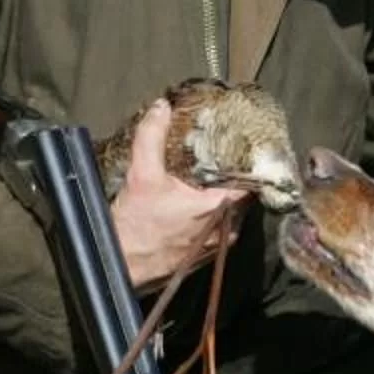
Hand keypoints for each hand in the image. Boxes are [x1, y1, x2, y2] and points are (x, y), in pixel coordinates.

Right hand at [110, 98, 246, 287]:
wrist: (122, 265)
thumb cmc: (136, 226)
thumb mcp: (142, 175)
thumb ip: (152, 137)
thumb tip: (161, 108)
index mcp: (217, 208)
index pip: (250, 182)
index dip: (249, 164)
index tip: (245, 149)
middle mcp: (224, 229)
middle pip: (242, 198)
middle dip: (234, 180)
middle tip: (224, 160)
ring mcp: (217, 246)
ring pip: (232, 215)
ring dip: (224, 200)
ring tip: (210, 181)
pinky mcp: (205, 257)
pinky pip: (219, 230)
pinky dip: (213, 217)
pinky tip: (196, 205)